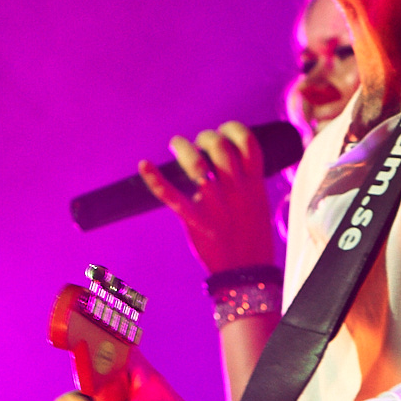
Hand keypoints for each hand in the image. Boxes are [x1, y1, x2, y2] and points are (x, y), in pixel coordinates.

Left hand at [137, 121, 277, 274]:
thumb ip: (243, 180)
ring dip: (184, 148)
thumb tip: (222, 159)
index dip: (233, 129)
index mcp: (254, 184)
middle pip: (220, 148)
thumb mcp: (256, 203)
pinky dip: (154, 179)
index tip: (224, 131)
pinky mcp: (195, 220)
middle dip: (206, 137)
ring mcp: (215, 205)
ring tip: (177, 144)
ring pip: (197, 165)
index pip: (247, 142)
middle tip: (198, 143)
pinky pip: (172, 196)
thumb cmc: (251, 236)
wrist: (246, 272)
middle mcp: (236, 190)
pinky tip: (143, 165)